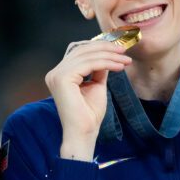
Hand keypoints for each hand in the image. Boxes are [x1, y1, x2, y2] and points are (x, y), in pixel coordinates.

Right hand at [46, 39, 130, 160]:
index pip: (78, 52)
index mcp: (60, 74)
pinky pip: (88, 64)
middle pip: (82, 50)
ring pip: (87, 56)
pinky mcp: (62, 78)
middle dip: (105, 48)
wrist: (84, 132)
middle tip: (124, 51)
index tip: (118, 50)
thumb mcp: (96, 85)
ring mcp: (56, 75)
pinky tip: (119, 67)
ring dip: (109, 56)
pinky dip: (106, 63)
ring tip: (125, 60)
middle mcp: (54, 73)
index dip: (98, 47)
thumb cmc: (89, 114)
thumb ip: (98, 69)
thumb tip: (107, 55)